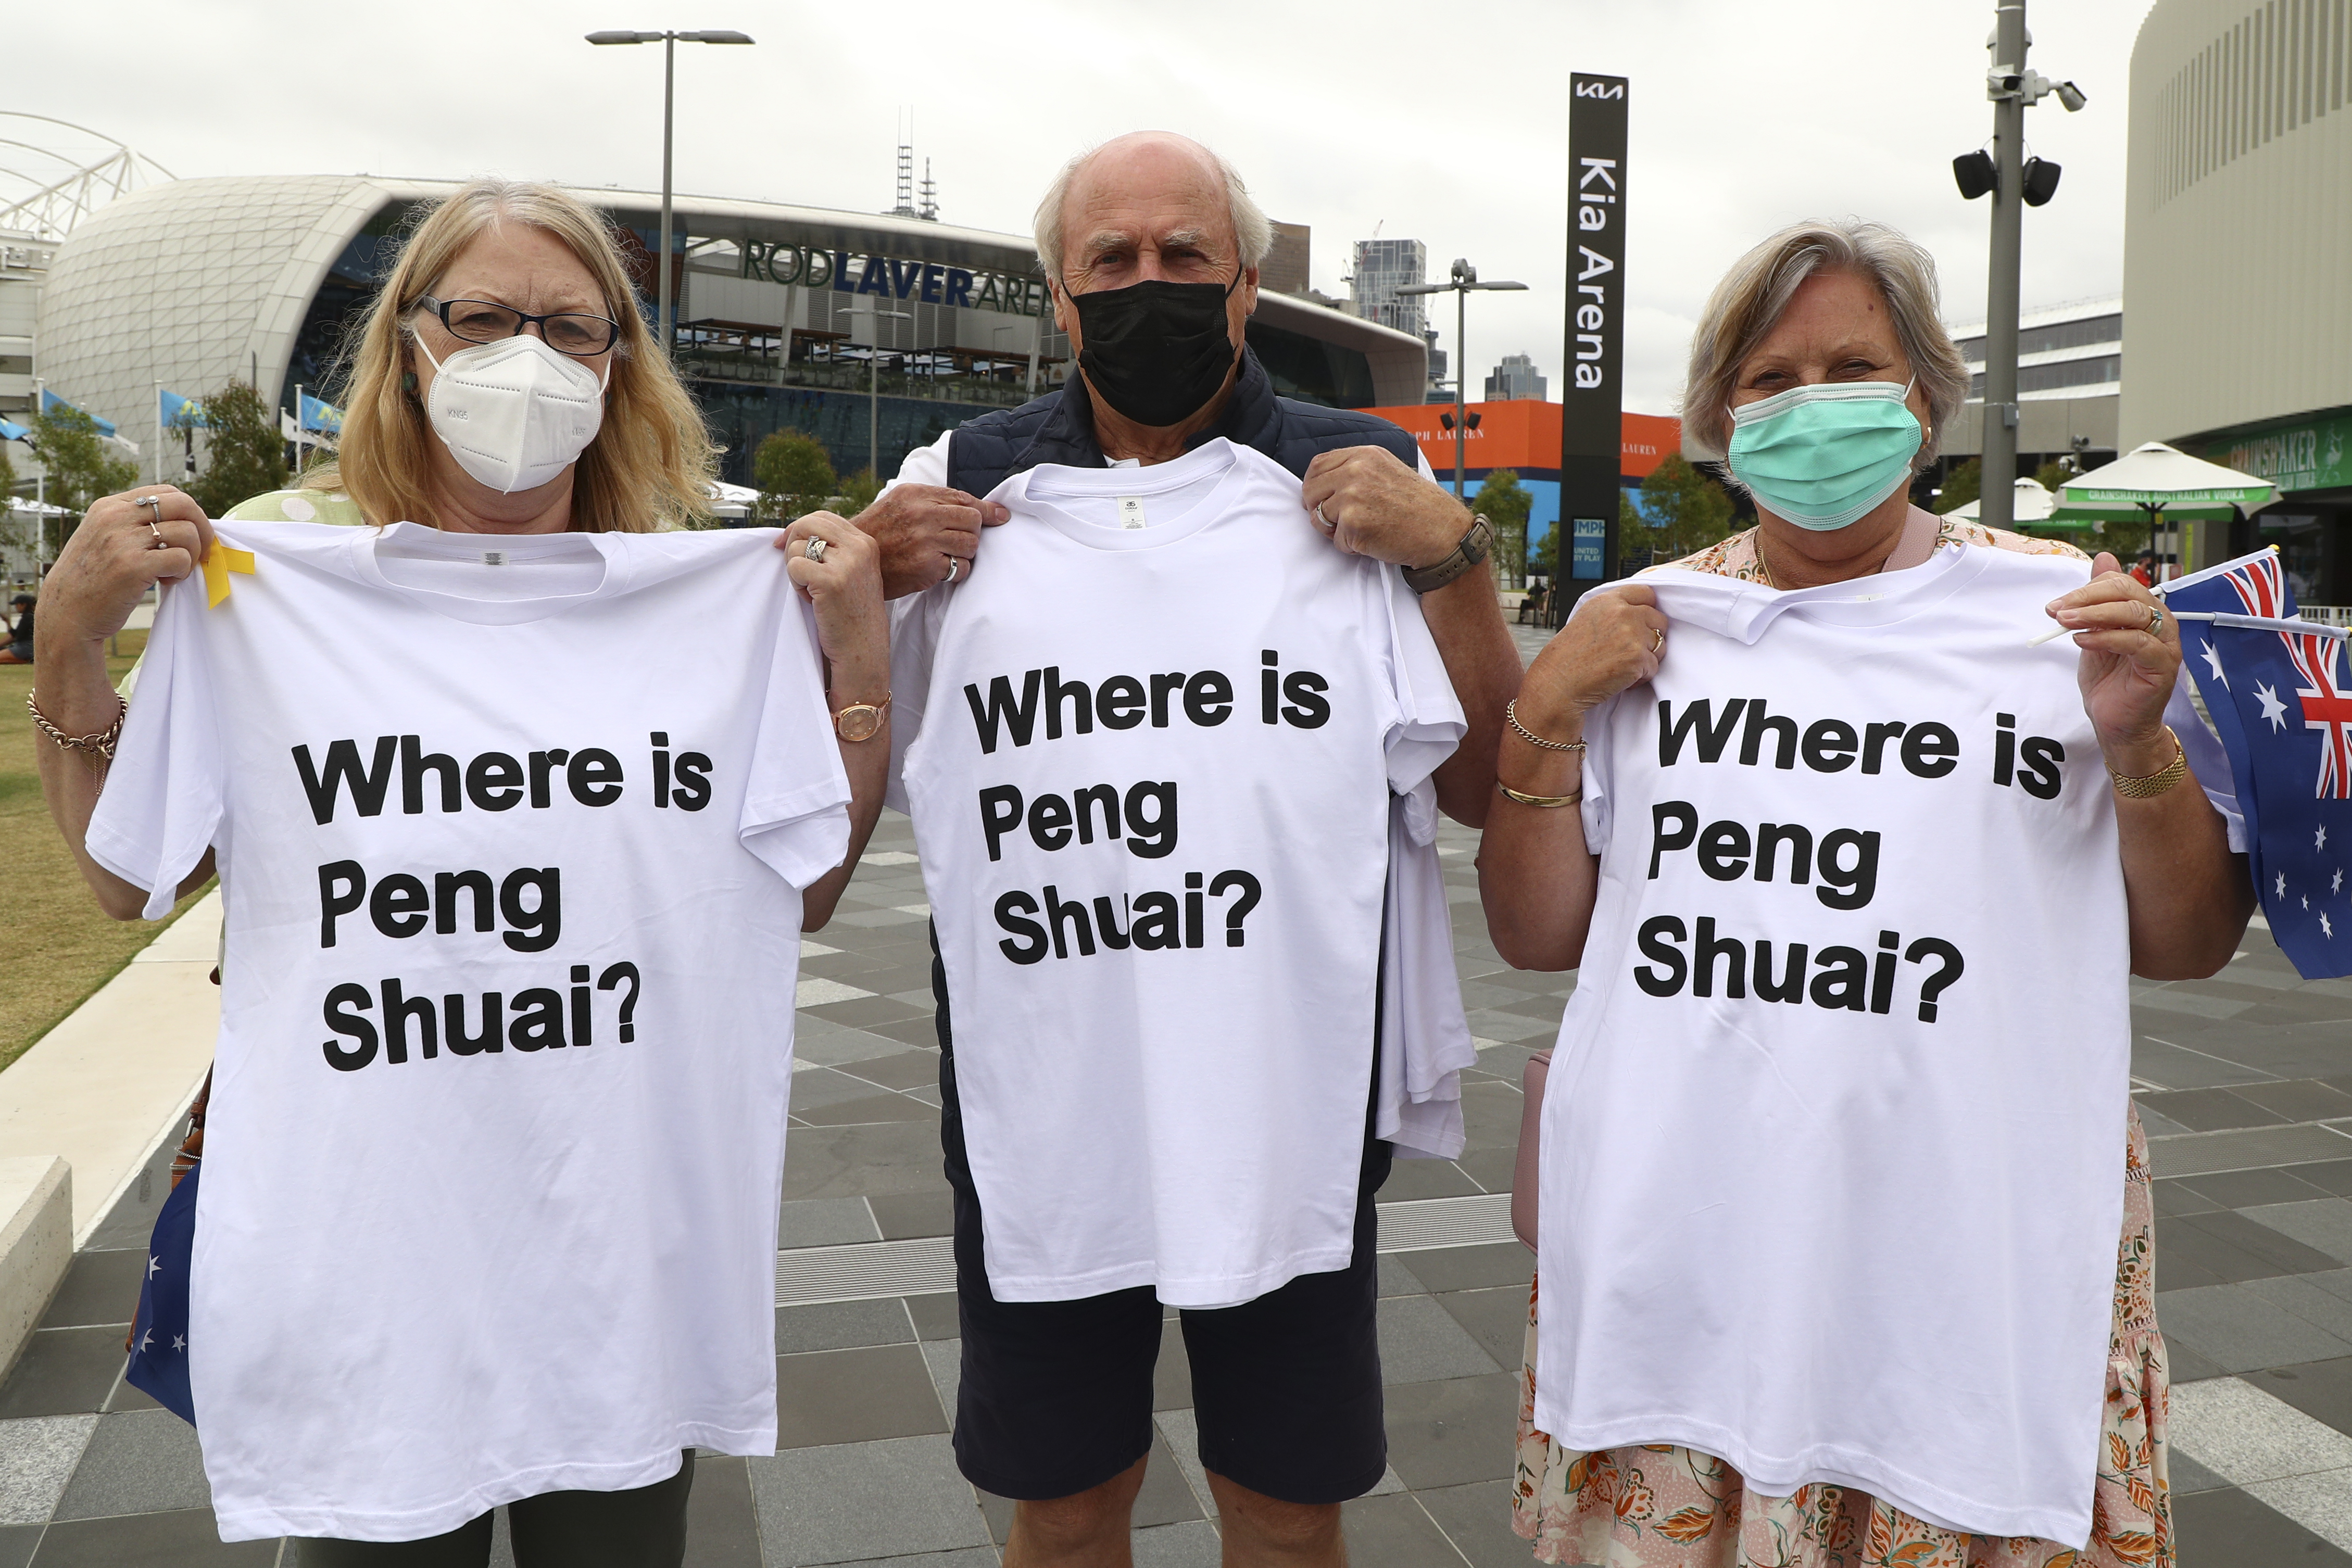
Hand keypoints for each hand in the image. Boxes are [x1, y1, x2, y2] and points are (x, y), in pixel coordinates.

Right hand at [36, 485, 216, 649]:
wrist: (67, 613)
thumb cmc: (92, 578)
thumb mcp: (104, 537)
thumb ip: (134, 523)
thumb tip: (185, 520)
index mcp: (109, 506)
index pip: (166, 492)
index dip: (189, 512)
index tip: (190, 534)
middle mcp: (115, 517)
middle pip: (183, 504)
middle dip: (202, 529)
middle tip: (198, 552)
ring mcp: (123, 540)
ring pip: (187, 532)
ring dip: (191, 556)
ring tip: (172, 572)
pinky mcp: (133, 566)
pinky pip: (181, 558)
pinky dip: (182, 572)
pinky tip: (166, 581)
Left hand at [780, 514, 886, 697]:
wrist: (862, 648)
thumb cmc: (851, 613)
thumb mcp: (852, 572)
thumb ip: (834, 548)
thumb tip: (793, 531)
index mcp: (865, 542)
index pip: (823, 517)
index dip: (800, 529)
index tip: (788, 545)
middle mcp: (859, 548)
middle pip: (808, 524)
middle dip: (792, 543)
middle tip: (798, 570)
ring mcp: (846, 563)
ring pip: (797, 547)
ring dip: (796, 570)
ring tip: (813, 591)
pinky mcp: (830, 580)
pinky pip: (793, 566)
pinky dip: (795, 585)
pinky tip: (812, 599)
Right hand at [846, 484, 1007, 597]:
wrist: (849, 562)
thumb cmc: (879, 533)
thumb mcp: (899, 504)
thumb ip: (933, 501)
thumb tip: (982, 507)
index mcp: (915, 494)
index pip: (963, 498)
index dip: (986, 509)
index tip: (1000, 516)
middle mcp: (921, 514)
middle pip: (973, 519)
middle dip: (973, 531)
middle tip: (959, 540)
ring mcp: (924, 540)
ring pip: (971, 544)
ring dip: (965, 552)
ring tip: (947, 555)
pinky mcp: (927, 566)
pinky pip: (962, 568)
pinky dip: (957, 571)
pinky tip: (940, 570)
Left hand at [1301, 446, 1471, 568]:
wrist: (1443, 533)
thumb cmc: (1419, 507)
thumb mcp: (1389, 470)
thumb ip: (1357, 469)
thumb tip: (1323, 481)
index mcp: (1365, 455)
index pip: (1317, 465)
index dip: (1315, 486)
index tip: (1323, 500)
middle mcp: (1356, 470)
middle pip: (1310, 491)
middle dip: (1318, 509)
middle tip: (1340, 521)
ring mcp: (1353, 496)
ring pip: (1318, 518)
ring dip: (1335, 531)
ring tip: (1364, 530)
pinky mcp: (1353, 523)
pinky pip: (1336, 542)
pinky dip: (1351, 548)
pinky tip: (1375, 541)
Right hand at [1516, 585, 1667, 736]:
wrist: (1557, 684)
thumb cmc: (1567, 659)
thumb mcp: (1586, 620)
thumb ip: (1613, 611)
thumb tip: (1637, 613)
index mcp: (1607, 601)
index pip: (1646, 593)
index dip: (1647, 609)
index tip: (1642, 622)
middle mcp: (1622, 613)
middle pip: (1659, 619)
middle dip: (1651, 637)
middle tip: (1631, 651)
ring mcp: (1632, 635)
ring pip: (1661, 645)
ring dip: (1648, 658)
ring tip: (1624, 667)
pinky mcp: (1638, 658)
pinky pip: (1654, 668)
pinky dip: (1641, 678)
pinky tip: (1621, 679)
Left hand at [2046, 552, 2180, 775]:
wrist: (2115, 721)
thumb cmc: (2108, 679)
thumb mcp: (2094, 632)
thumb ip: (2097, 599)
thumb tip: (2103, 557)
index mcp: (2146, 610)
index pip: (2121, 583)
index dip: (2086, 589)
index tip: (2054, 605)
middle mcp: (2161, 622)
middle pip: (2128, 593)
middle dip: (2087, 598)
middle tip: (2056, 611)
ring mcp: (2166, 643)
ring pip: (2134, 614)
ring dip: (2094, 615)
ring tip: (2064, 623)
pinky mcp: (2163, 665)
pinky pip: (2137, 642)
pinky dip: (2106, 638)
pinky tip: (2083, 642)